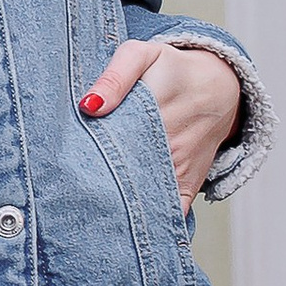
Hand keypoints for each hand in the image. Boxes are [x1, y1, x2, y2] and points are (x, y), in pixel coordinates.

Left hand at [80, 39, 241, 211]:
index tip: (65, 166)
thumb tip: (89, 106)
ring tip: (87, 213)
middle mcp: (171, 141)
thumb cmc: (171, 69)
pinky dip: (150, 223)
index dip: (89, 154)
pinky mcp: (189, 184)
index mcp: (157, 105)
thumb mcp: (143, 55)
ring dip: (117, 206)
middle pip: (126, 172)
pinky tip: (123, 229)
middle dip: (97, 184)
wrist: (219, 87)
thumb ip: (115, 76)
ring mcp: (181, 166)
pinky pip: (170, 212)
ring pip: (145, 197)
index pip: (116, 138)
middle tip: (67, 193)